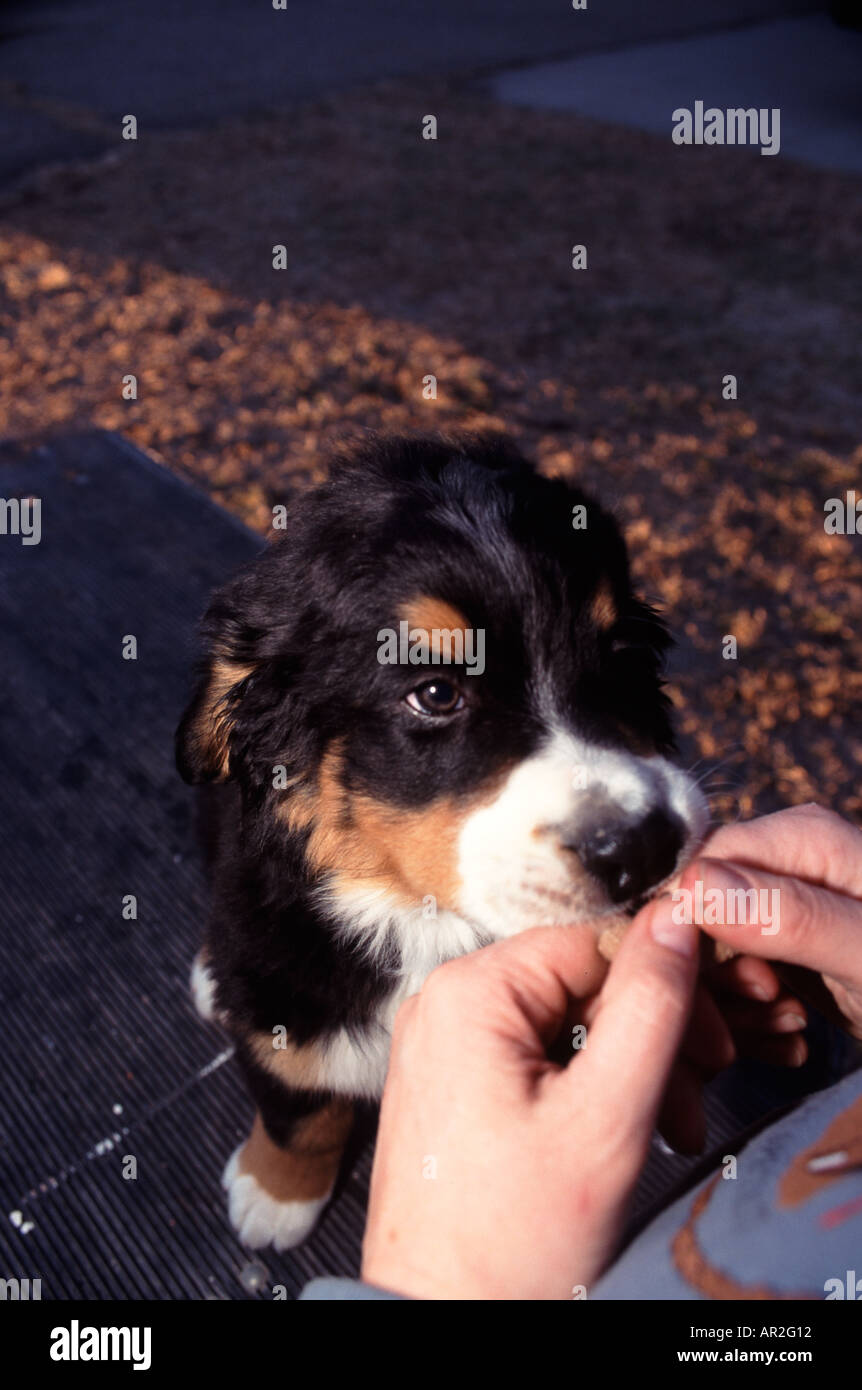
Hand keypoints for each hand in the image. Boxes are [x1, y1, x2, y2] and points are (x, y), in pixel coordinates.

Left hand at [362, 906, 700, 1300]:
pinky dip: (587, 1090)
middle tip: (693, 1098)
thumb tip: (676, 920)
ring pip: (566, 1024)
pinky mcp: (452, 1084)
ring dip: (626, 1071)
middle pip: (581, 984)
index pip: (594, 943)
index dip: (664, 989)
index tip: (709, 1043)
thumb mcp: (605, 1117)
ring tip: (665, 1129)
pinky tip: (618, 1134)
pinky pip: (536, 1058)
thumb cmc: (506, 1243)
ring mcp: (443, 1045)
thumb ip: (649, 1007)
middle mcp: (444, 1004)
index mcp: (469, 992)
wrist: (443, 1322)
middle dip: (649, 1040)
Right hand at [674, 803, 861, 1039]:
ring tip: (787, 1027)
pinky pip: (736, 971)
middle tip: (771, 1009)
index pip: (698, 866)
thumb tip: (697, 884)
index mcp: (804, 836)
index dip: (695, 929)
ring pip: (710, 948)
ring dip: (737, 1001)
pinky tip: (788, 1034)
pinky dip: (752, 1011)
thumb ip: (792, 916)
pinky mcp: (786, 941)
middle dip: (719, 972)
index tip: (737, 986)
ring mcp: (785, 900)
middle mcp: (786, 857)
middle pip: (698, 907)